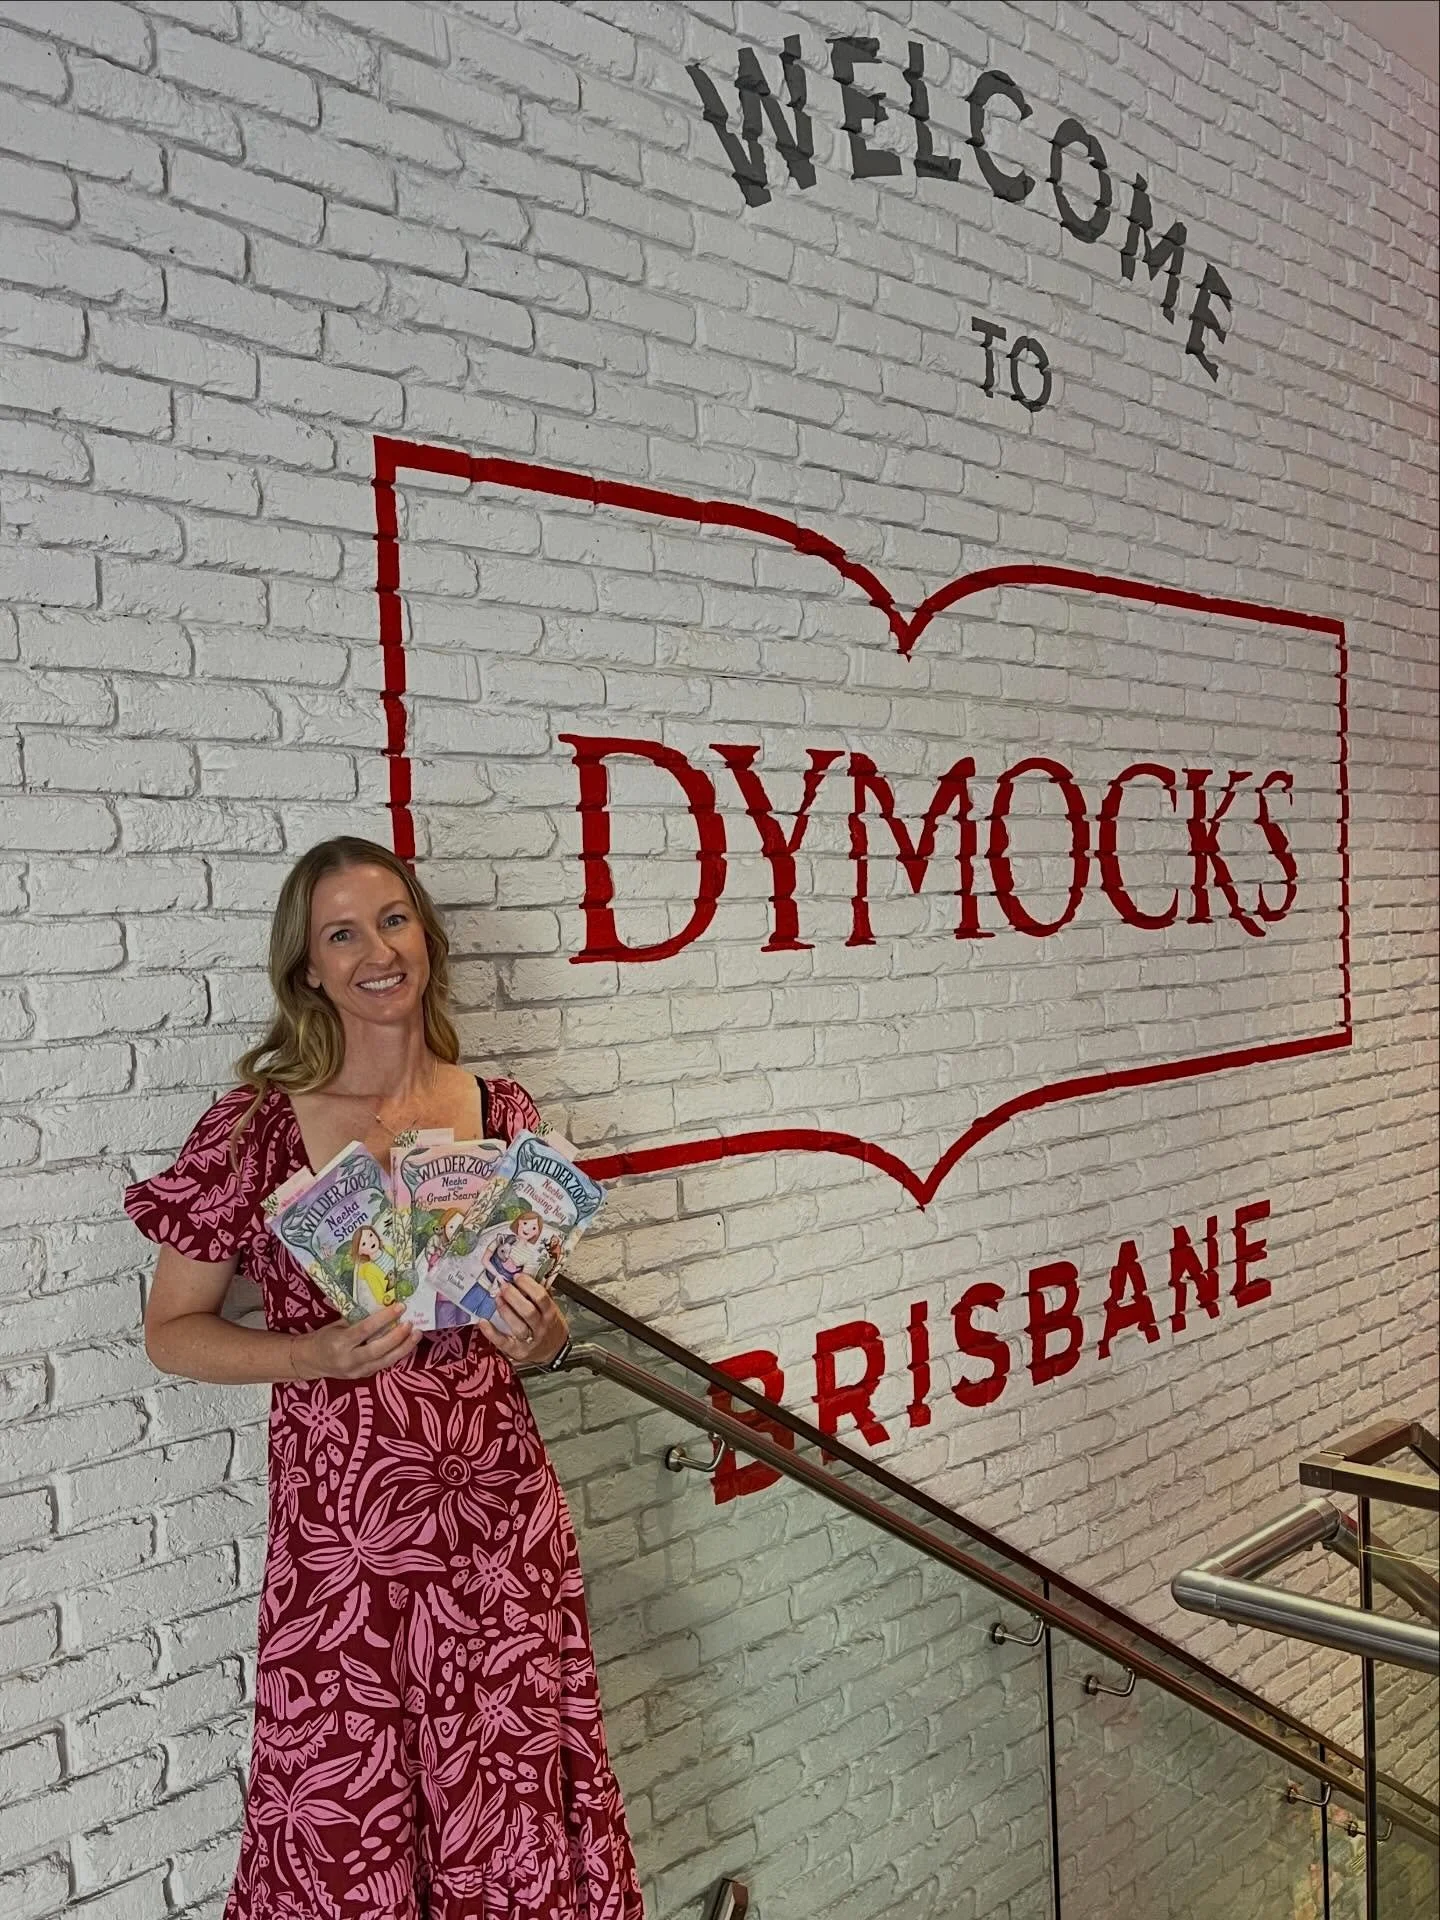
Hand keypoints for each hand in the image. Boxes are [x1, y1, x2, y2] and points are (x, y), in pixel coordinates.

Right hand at [292, 1304, 420, 1380]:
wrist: (310, 1361)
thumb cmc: (324, 1338)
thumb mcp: (336, 1325)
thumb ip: (357, 1319)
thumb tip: (382, 1305)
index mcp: (340, 1343)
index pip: (365, 1330)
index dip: (384, 1318)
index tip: (400, 1307)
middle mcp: (348, 1359)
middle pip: (378, 1349)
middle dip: (397, 1337)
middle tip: (411, 1324)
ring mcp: (356, 1371)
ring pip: (385, 1361)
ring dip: (403, 1348)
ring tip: (416, 1335)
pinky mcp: (362, 1376)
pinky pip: (383, 1365)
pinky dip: (397, 1355)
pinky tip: (407, 1345)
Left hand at [477, 1271, 568, 1368]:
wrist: (553, 1350)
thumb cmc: (549, 1325)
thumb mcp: (551, 1308)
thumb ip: (539, 1295)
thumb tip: (525, 1274)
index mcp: (550, 1314)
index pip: (541, 1297)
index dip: (528, 1285)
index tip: (517, 1276)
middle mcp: (541, 1328)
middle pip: (528, 1312)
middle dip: (514, 1296)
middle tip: (504, 1285)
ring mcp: (529, 1341)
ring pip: (517, 1326)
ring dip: (505, 1310)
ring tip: (497, 1298)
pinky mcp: (517, 1351)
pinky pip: (503, 1342)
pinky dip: (491, 1332)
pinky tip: (483, 1322)